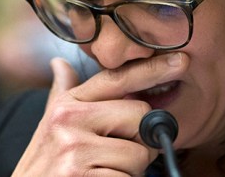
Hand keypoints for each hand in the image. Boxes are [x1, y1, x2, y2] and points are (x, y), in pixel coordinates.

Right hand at [12, 52, 188, 175]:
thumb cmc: (44, 166)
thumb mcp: (50, 126)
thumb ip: (63, 95)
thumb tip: (60, 63)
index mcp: (66, 105)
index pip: (116, 79)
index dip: (151, 69)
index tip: (181, 60)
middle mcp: (68, 121)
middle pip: (140, 115)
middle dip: (139, 141)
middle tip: (116, 156)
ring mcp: (75, 149)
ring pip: (139, 154)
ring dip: (129, 171)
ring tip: (101, 174)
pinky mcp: (81, 175)